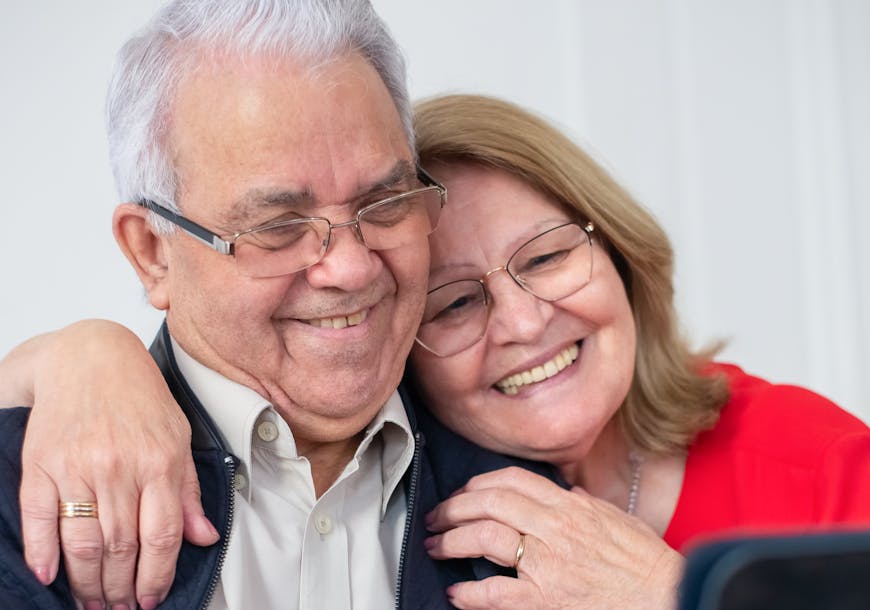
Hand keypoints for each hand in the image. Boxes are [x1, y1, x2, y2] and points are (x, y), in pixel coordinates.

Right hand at [13, 320, 218, 609]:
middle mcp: (120, 466)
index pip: (162, 536)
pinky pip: (40, 518)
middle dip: (121, 588)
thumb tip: (202, 537)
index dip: (157, 576)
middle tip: (120, 608)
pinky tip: (51, 576)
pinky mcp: (40, 464)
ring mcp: (77, 466)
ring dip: (87, 582)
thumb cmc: (138, 397)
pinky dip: (43, 553)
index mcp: (159, 461)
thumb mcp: (178, 437)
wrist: (88, 357)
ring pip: (83, 542)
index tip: (152, 597)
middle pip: (121, 547)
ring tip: (92, 602)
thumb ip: (188, 490)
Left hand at [424, 467, 683, 609]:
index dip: (479, 482)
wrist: (668, 596)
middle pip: (490, 503)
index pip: (512, 480)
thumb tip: (566, 494)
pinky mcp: (546, 600)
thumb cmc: (647, 563)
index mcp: (570, 507)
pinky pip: (497, 593)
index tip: (464, 491)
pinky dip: (471, 593)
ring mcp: (548, 564)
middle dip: (455, 507)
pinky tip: (456, 593)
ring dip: (452, 541)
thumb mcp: (616, 519)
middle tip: (438, 516)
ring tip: (436, 546)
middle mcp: (555, 529)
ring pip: (486, 537)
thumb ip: (585, 505)